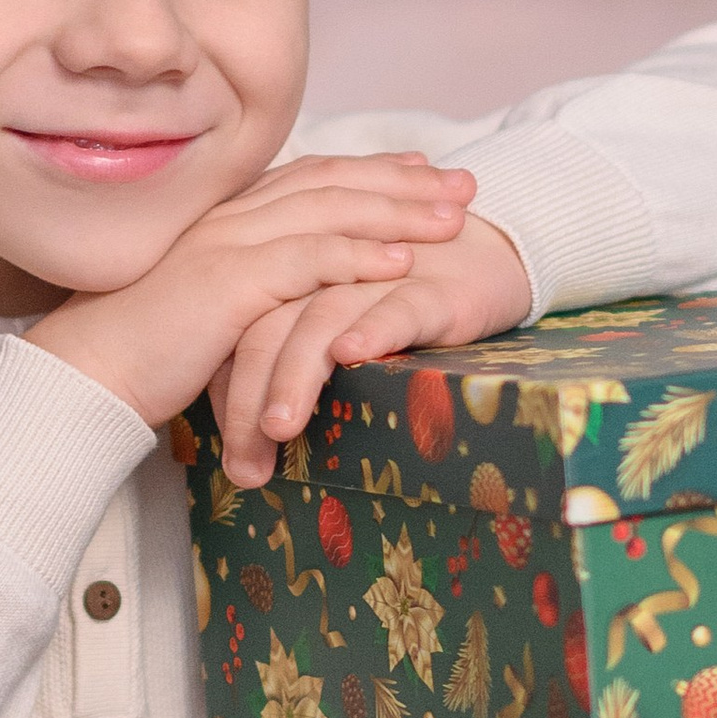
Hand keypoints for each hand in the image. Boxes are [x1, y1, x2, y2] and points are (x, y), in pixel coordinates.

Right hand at [28, 155, 476, 442]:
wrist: (85, 373)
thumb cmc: (139, 352)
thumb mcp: (203, 307)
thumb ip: (246, 292)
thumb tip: (286, 306)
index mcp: (223, 217)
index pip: (310, 178)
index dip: (370, 171)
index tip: (420, 169)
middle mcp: (229, 216)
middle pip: (332, 181)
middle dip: (404, 180)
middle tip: (463, 182)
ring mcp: (228, 244)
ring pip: (330, 211)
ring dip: (399, 211)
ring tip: (454, 217)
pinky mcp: (228, 283)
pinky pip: (307, 260)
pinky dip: (359, 256)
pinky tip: (403, 262)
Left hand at [207, 214, 531, 484]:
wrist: (494, 252)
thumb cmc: (404, 299)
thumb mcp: (337, 324)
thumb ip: (290, 357)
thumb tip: (246, 438)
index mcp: (293, 273)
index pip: (238, 327)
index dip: (223, 389)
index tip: (222, 451)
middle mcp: (326, 270)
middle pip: (267, 325)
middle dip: (248, 399)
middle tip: (241, 465)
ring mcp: (378, 275)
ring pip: (320, 319)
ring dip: (295, 376)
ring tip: (277, 428)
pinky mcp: (433, 287)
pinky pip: (398, 306)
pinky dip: (373, 328)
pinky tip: (353, 355)